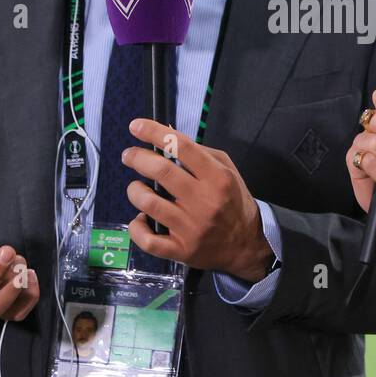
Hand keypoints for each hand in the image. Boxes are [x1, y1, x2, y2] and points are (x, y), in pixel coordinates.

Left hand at [121, 118, 273, 282]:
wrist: (245, 245)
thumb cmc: (233, 203)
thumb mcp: (228, 171)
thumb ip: (200, 154)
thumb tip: (168, 136)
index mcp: (217, 178)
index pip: (182, 146)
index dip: (154, 132)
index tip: (136, 126)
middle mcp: (204, 201)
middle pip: (161, 171)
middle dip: (137, 158)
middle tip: (129, 155)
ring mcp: (191, 228)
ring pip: (148, 203)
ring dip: (135, 190)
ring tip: (137, 188)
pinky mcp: (181, 250)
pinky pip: (148, 240)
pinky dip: (136, 228)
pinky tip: (140, 219)